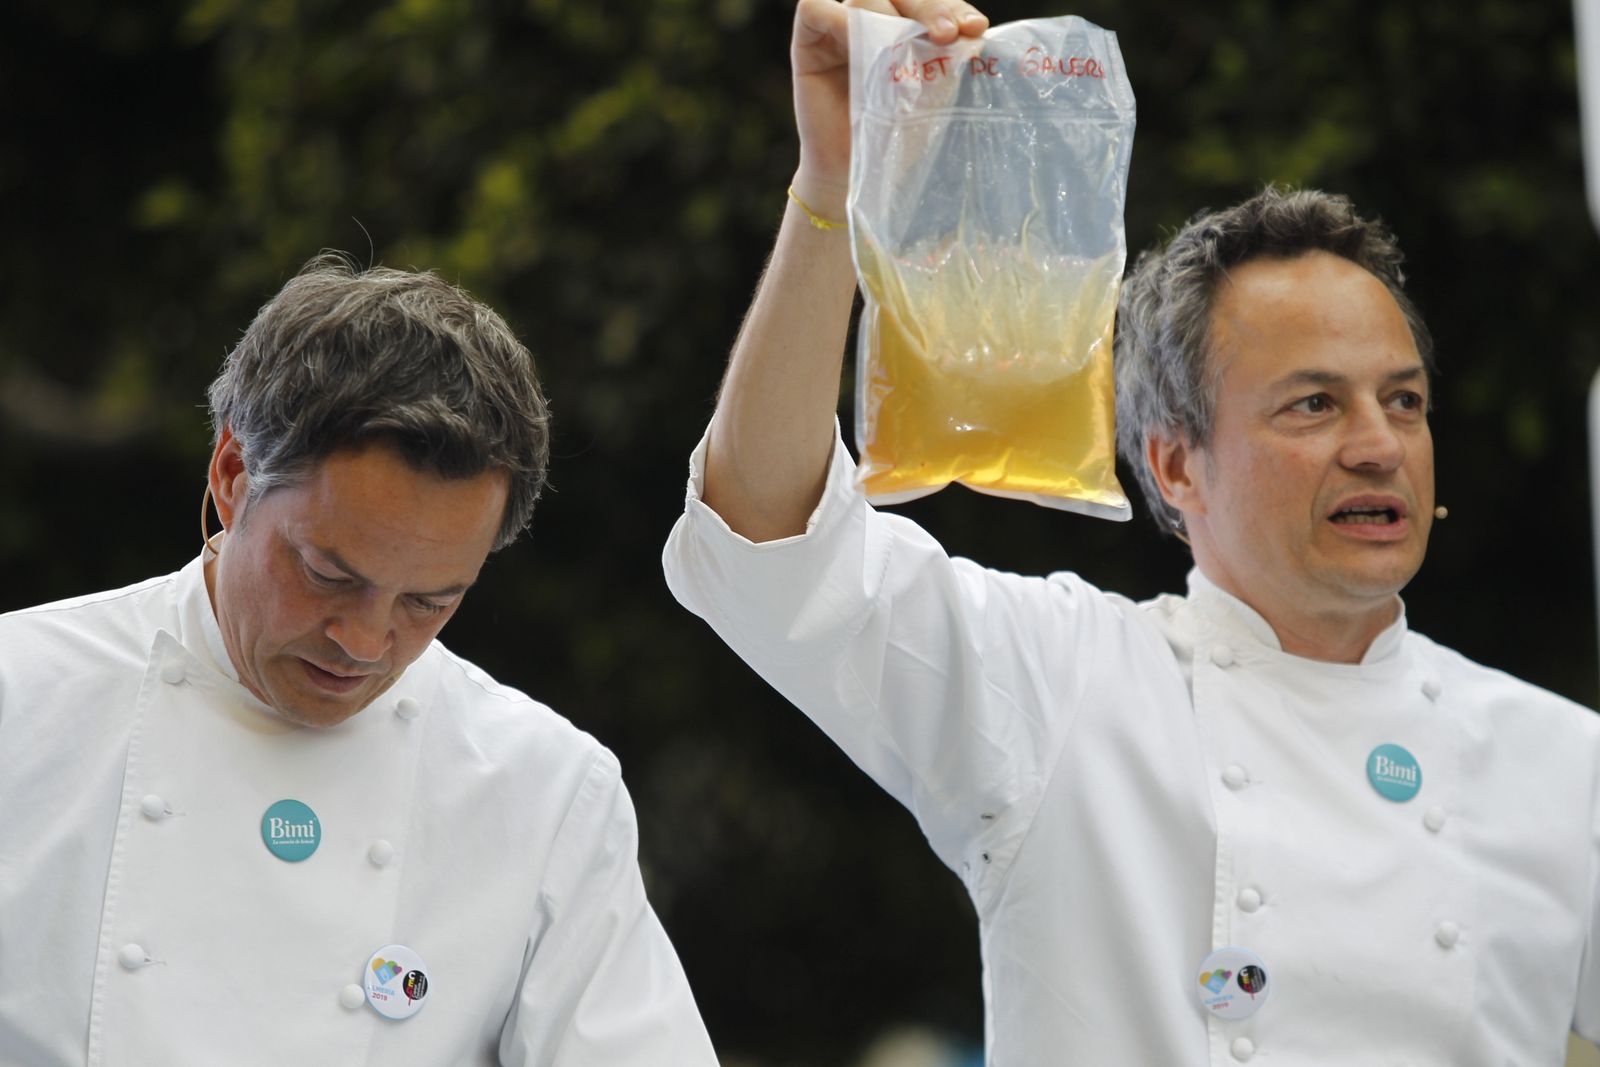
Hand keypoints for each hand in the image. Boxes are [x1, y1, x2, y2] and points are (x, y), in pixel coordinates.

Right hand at [790, 0, 987, 219]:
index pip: (930, 1)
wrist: (853, 172)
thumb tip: (968, 32)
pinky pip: (816, 8)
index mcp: (905, 26)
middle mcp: (872, 20)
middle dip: (930, 7)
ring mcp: (839, 27)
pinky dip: (840, 18)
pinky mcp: (808, 40)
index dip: (953, 7)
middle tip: (947, 34)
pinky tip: (864, 44)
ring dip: (888, 12)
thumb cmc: (894, 137)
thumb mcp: (930, 95)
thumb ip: (944, 60)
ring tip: (905, 45)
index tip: (975, 29)